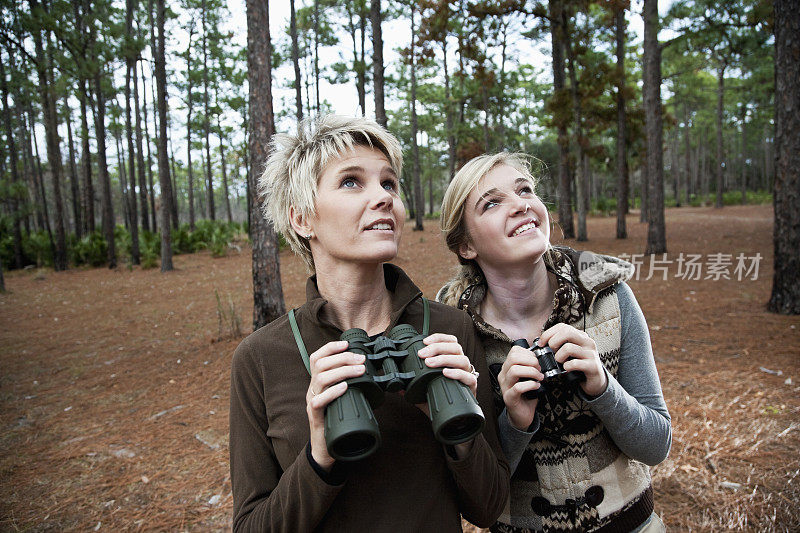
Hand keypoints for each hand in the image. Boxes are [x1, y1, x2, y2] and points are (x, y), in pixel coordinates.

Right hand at [306, 340, 365, 469]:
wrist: (326, 447)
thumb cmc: (335, 419)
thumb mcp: (342, 397)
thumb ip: (348, 383)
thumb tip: (367, 369)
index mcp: (318, 382)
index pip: (316, 357)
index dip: (330, 348)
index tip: (346, 344)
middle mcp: (313, 389)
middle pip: (321, 364)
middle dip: (343, 358)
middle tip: (361, 360)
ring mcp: (312, 402)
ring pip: (321, 379)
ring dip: (343, 371)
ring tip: (359, 371)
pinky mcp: (315, 416)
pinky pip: (320, 401)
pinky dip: (333, 392)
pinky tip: (345, 387)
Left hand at [417, 333, 478, 455]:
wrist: (454, 422)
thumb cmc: (441, 401)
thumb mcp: (425, 391)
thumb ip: (413, 387)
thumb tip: (398, 385)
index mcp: (452, 361)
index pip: (450, 341)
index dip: (439, 338)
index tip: (425, 341)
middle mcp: (461, 366)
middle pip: (455, 347)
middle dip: (438, 348)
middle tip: (423, 354)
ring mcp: (467, 376)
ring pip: (462, 359)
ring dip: (444, 359)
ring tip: (430, 364)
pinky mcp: (472, 389)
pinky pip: (469, 378)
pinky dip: (457, 374)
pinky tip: (446, 373)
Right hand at [498, 345, 543, 429]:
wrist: (522, 415)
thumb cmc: (526, 395)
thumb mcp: (527, 378)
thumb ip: (531, 367)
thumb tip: (541, 358)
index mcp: (508, 368)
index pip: (514, 351)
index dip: (528, 353)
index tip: (537, 360)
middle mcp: (504, 375)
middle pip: (513, 358)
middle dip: (530, 361)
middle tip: (539, 368)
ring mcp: (505, 386)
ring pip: (514, 370)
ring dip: (531, 372)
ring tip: (539, 377)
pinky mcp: (509, 397)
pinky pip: (518, 387)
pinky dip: (530, 385)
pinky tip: (536, 386)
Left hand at [538, 323, 606, 396]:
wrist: (596, 380)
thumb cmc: (579, 364)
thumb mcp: (569, 351)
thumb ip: (559, 344)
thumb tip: (540, 342)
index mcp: (580, 335)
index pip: (562, 326)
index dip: (548, 333)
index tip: (541, 343)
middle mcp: (587, 341)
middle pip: (567, 332)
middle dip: (554, 342)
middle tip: (552, 352)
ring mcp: (591, 353)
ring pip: (568, 348)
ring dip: (559, 357)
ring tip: (560, 362)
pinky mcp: (593, 366)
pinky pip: (574, 363)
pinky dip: (567, 366)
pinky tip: (567, 368)